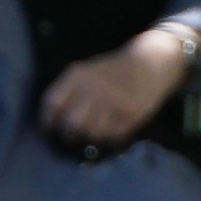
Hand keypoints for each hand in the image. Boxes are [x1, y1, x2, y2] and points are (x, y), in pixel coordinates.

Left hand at [38, 33, 195, 155]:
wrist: (152, 61)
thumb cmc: (115, 70)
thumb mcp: (88, 71)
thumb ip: (71, 91)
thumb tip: (54, 120)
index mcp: (78, 75)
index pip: (53, 103)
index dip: (47, 121)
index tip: (48, 130)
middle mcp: (94, 88)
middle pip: (71, 123)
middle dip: (68, 136)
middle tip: (70, 139)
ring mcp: (114, 101)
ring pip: (92, 133)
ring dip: (89, 138)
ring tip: (91, 137)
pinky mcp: (131, 113)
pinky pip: (113, 135)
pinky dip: (108, 138)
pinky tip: (109, 132)